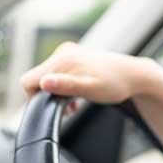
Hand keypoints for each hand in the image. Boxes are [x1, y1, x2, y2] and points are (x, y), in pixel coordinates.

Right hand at [19, 42, 147, 115]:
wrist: (134, 75)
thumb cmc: (115, 85)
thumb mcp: (91, 89)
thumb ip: (66, 86)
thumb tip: (44, 83)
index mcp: (62, 60)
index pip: (28, 81)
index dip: (35, 98)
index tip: (54, 107)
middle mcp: (62, 53)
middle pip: (36, 79)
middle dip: (48, 96)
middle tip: (69, 108)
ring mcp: (67, 53)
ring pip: (47, 77)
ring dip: (56, 92)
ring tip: (74, 103)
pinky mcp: (73, 56)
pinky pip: (57, 73)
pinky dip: (63, 86)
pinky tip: (77, 96)